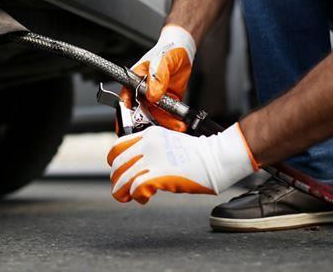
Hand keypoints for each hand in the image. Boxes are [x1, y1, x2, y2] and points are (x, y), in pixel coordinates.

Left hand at [107, 124, 258, 203]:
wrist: (216, 157)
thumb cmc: (199, 153)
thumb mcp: (169, 142)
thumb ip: (152, 150)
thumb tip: (139, 166)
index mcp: (150, 134)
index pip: (118, 146)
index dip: (115, 162)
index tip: (119, 171)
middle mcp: (148, 144)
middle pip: (117, 164)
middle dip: (116, 179)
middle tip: (121, 189)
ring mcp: (153, 159)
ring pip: (123, 178)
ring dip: (122, 191)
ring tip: (127, 197)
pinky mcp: (160, 174)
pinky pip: (137, 188)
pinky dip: (137, 196)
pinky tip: (144, 198)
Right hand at [121, 25, 195, 131]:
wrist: (184, 51)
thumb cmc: (167, 50)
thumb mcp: (162, 60)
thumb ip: (157, 77)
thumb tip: (152, 94)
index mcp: (134, 80)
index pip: (125, 98)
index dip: (126, 112)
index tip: (131, 120)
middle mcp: (143, 92)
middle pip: (139, 112)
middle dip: (146, 123)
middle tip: (155, 129)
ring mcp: (155, 98)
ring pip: (154, 117)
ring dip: (163, 124)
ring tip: (174, 126)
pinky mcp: (168, 102)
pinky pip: (167, 115)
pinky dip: (172, 121)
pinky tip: (179, 123)